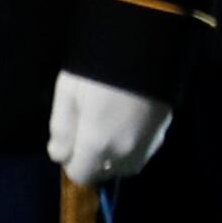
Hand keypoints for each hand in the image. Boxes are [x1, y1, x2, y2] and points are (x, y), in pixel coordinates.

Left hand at [47, 72, 173, 188]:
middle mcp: (125, 152)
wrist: (145, 47)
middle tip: (87, 131)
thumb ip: (62, 130)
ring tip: (106, 129)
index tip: (71, 142)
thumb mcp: (68, 93)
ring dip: (113, 157)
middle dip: (92, 160)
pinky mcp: (162, 132)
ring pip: (125, 167)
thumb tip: (59, 156)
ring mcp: (148, 144)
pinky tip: (125, 124)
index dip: (71, 162)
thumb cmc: (98, 68)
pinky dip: (131, 148)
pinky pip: (142, 153)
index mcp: (98, 144)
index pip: (81, 175)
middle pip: (103, 173)